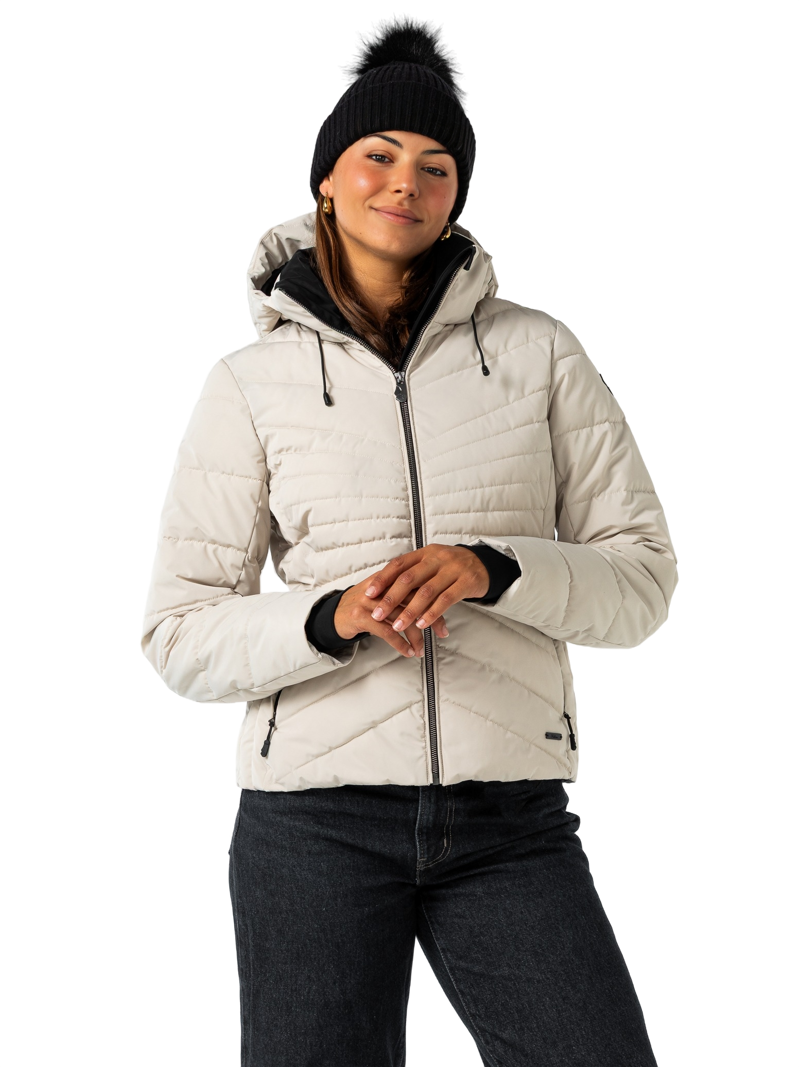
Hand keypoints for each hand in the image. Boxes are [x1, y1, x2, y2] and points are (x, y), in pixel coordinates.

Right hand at [334, 574, 449, 657]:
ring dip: (415, 637)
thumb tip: (434, 606)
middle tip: (442, 633)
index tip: (444, 619)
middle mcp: (381, 586)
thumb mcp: (385, 596)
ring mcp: (370, 600)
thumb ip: (405, 596)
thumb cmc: (365, 606)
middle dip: (430, 619)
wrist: (335, 614)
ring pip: (401, 618)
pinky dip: (400, 644)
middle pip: (413, 601)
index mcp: (390, 578)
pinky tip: (407, 651)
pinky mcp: (361, 615)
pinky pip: (386, 632)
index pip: (419, 587)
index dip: (435, 603)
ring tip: (421, 649)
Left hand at [362, 544, 489, 635]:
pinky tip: (422, 624)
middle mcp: (437, 558)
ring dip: (410, 611)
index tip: (369, 593)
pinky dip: (432, 613)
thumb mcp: (432, 563)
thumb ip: (413, 573)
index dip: (382, 579)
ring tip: (397, 626)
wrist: (484, 564)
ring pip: (426, 591)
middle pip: (409, 579)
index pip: (399, 564)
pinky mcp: (467, 581)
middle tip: (377, 614)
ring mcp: (453, 569)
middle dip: (391, 598)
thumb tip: (384, 589)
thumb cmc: (451, 567)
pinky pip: (446, 599)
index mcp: (425, 553)